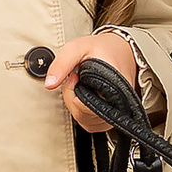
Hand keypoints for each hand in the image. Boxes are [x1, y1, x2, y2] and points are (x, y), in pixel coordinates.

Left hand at [41, 29, 159, 131]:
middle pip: (84, 115)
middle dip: (72, 97)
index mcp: (114, 85)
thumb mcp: (78, 47)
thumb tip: (49, 84)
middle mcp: (119, 103)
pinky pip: (90, 124)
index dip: (74, 92)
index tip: (74, 76)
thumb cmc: (102, 49)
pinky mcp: (111, 118)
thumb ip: (62, 63)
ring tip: (82, 86)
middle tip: (76, 78)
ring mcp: (116, 113)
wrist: (122, 52)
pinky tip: (85, 96)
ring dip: (76, 105)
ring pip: (86, 121)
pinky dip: (81, 112)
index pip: (88, 106)